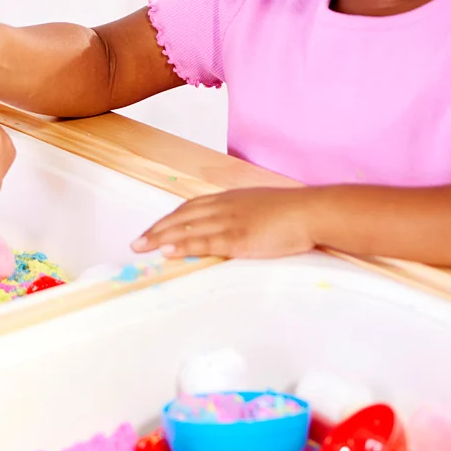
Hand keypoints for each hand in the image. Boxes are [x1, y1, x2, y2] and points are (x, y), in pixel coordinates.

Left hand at [132, 188, 316, 259]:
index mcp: (231, 199)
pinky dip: (183, 245)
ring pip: (187, 228)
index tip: (154, 229)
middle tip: (137, 242)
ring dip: (161, 238)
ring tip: (142, 248)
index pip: (191, 207)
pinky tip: (167, 251)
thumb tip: (237, 228)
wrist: (313, 211)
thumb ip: (245, 216)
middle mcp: (225, 207)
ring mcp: (230, 221)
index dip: (170, 219)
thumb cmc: (295, 212)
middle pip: (182, 216)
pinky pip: (204, 241)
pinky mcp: (238, 237)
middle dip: (157, 229)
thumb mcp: (263, 208)